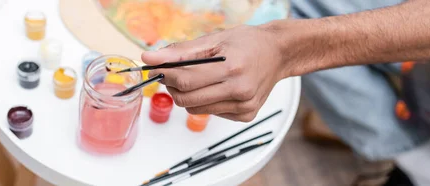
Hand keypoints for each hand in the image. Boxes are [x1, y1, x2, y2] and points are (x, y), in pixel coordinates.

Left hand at [141, 25, 287, 121]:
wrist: (278, 54)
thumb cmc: (247, 42)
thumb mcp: (215, 39)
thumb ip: (181, 51)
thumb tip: (150, 58)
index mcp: (232, 68)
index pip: (186, 80)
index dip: (165, 74)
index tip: (156, 67)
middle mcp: (240, 90)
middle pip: (187, 99)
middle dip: (172, 86)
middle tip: (172, 74)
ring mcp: (244, 106)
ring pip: (196, 109)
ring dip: (187, 95)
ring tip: (196, 79)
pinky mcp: (246, 116)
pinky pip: (211, 113)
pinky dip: (205, 101)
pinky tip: (216, 87)